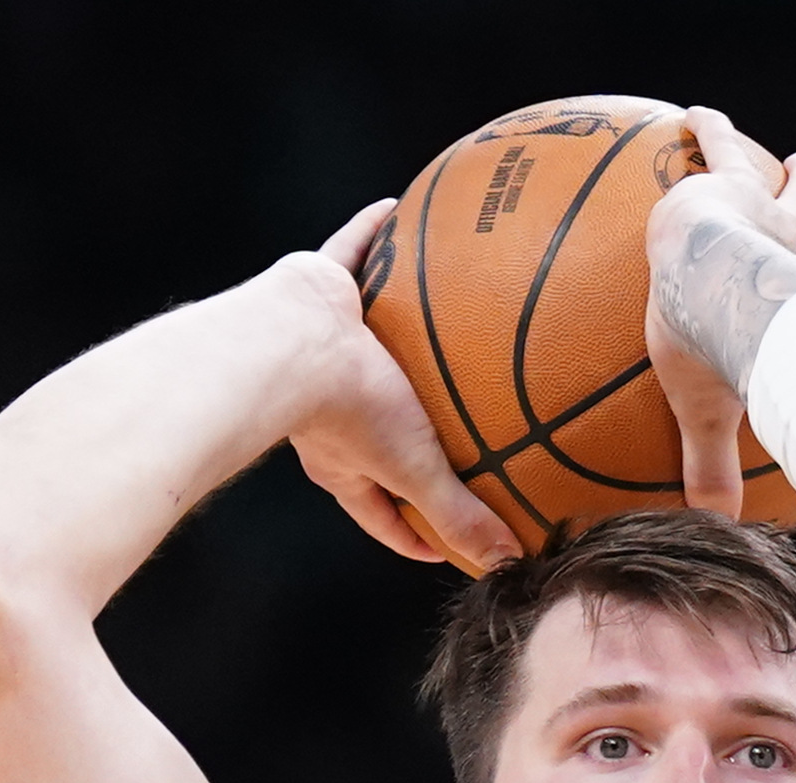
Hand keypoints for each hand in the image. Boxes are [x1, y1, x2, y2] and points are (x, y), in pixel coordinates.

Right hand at [282, 201, 521, 571]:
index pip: (381, 509)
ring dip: (393, 329)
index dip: (411, 530)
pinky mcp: (314, 287)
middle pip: (377, 422)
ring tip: (430, 316)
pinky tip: (397, 207)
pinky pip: (351, 250)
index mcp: (346, 459)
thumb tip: (508, 561)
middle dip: (408, 425)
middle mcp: (330, 403)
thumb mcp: (413, 468)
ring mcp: (321, 343)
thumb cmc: (346, 411)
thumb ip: (457, 512)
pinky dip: (372, 230)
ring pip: (366, 337)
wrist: (287, 345)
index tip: (440, 541)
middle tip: (443, 427)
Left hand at [643, 108, 795, 517]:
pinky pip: (719, 146)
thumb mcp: (710, 410)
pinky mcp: (728, 181)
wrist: (710, 273)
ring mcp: (768, 214)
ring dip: (791, 174)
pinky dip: (710, 130)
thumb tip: (714, 532)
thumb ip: (710, 467)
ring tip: (790, 159)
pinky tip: (694, 113)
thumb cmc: (716, 342)